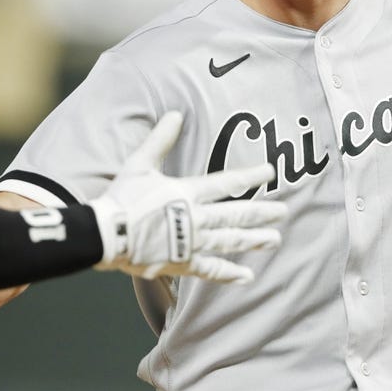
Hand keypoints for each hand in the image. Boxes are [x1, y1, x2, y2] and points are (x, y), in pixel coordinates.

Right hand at [91, 111, 285, 282]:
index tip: (271, 173)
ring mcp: (191, 243)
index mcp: (187, 192)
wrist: (107, 234)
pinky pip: (211, 270)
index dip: (251, 176)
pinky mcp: (182, 263)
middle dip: (262, 213)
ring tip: (274, 240)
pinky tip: (247, 276)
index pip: (227, 182)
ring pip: (230, 242)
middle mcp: (196, 218)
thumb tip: (175, 114)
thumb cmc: (122, 198)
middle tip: (284, 212)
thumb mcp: (140, 164)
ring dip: (254, 241)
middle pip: (236, 215)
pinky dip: (229, 273)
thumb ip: (160, 140)